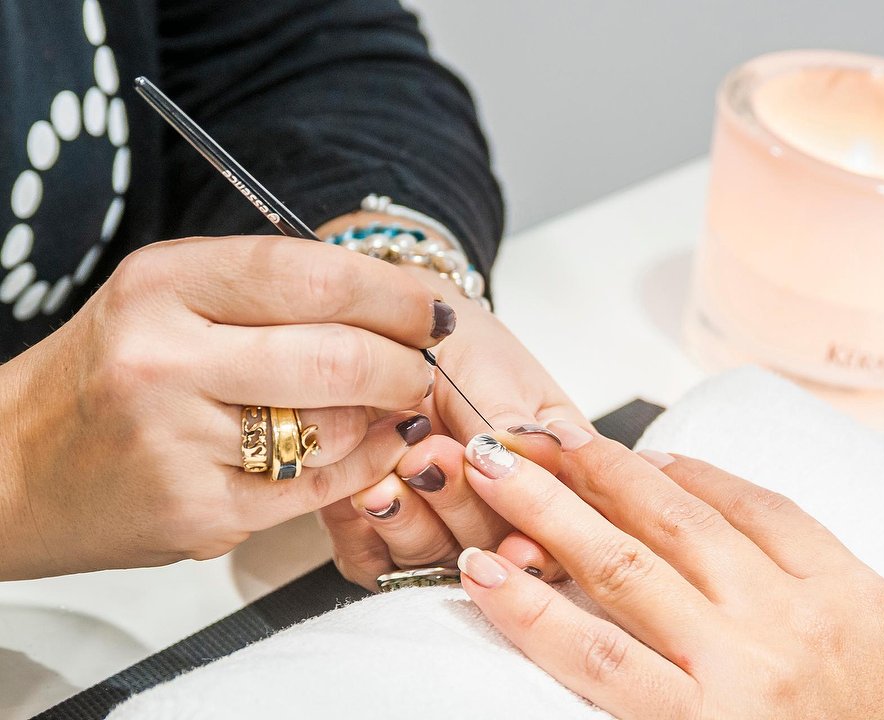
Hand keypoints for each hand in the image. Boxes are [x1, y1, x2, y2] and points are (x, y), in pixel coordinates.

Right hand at [0, 236, 451, 578]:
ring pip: (336, 425)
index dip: (390, 291)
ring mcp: (180, 445)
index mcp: (159, 287)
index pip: (308, 275)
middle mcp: (163, 361)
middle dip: (406, 360)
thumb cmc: (104, 375)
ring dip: (385, 412)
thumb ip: (266, 292)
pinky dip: (362, 463)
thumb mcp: (166, 301)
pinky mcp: (200, 514)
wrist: (14, 471)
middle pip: (338, 355)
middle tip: (424, 361)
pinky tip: (370, 444)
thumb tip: (386, 301)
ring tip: (392, 400)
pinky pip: (318, 487)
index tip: (429, 305)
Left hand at [320, 266, 585, 586]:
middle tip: (432, 454)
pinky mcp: (381, 546)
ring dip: (413, 518)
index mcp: (552, 477)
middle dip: (462, 505)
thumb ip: (510, 421)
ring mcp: (442, 535)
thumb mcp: (492, 372)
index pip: (563, 530)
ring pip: (436, 563)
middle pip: (495, 552)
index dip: (541, 541)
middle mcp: (501, 517)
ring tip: (396, 466)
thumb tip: (537, 454)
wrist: (381, 337)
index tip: (516, 528)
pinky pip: (377, 562)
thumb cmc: (454, 348)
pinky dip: (369, 528)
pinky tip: (366, 488)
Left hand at [454, 429, 883, 719]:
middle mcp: (785, 621)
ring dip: (547, 514)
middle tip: (533, 432)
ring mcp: (733, 675)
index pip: (757, 507)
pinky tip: (486, 578)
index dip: (690, 472)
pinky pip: (598, 659)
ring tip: (490, 474)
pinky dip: (534, 612)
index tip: (644, 454)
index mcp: (847, 596)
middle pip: (671, 518)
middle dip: (593, 468)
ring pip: (623, 569)